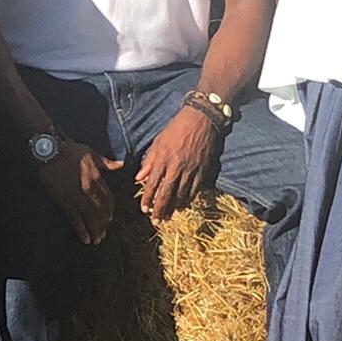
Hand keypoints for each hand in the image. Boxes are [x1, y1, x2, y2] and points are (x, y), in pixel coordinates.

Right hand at [37, 139, 122, 245]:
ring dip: (96, 230)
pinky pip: (76, 219)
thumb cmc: (70, 150)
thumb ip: (107, 163)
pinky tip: (86, 239)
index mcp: (97, 178)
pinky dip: (82, 230)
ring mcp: (77, 196)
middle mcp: (90, 189)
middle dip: (104, 224)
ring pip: (91, 217)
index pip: (108, 198)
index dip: (110, 210)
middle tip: (104, 234)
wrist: (50, 151)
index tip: (110, 218)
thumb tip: (121, 164)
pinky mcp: (65, 201)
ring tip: (98, 240)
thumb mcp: (92, 153)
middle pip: (101, 211)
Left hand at [136, 107, 219, 223]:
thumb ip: (149, 160)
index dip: (147, 198)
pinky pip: (194, 189)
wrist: (202, 119)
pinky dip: (188, 199)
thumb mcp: (158, 141)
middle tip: (155, 221)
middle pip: (166, 193)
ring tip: (167, 217)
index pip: (153, 183)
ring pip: (181, 194)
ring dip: (173, 207)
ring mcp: (191, 169)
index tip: (144, 210)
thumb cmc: (177, 128)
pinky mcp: (202, 170)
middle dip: (160, 209)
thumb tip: (139, 177)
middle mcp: (177, 166)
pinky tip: (183, 206)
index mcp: (163, 158)